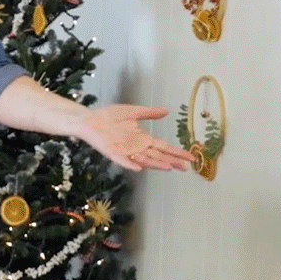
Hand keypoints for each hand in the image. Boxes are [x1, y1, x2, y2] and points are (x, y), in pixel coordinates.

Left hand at [77, 105, 194, 171]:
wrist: (89, 119)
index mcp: (142, 138)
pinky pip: (122, 161)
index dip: (176, 152)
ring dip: (155, 164)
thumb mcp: (132, 112)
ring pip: (144, 160)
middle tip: (185, 167)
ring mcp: (125, 151)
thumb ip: (148, 113)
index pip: (163, 147)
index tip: (190, 157)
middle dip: (171, 161)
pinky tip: (139, 168)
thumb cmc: (109, 116)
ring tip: (169, 167)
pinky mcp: (112, 153)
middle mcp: (136, 147)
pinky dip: (130, 164)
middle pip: (157, 156)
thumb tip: (167, 111)